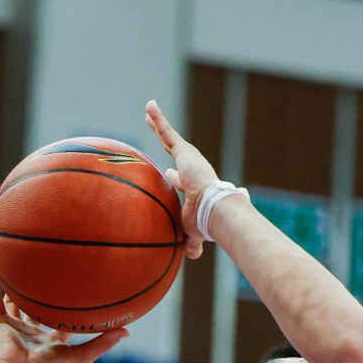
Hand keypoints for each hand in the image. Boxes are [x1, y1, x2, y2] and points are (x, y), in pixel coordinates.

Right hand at [0, 273, 126, 362]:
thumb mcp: (82, 356)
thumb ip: (103, 343)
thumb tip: (128, 331)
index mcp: (50, 340)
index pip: (59, 321)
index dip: (65, 307)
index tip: (74, 289)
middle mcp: (32, 332)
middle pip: (35, 310)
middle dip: (39, 294)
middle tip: (46, 272)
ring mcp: (14, 328)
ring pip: (13, 303)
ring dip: (13, 288)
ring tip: (17, 266)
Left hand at [144, 100, 218, 259]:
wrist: (214, 210)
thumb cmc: (206, 225)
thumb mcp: (193, 233)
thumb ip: (191, 243)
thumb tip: (192, 256)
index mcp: (194, 188)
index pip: (182, 181)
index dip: (175, 178)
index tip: (169, 174)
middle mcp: (192, 170)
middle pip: (175, 154)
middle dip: (166, 144)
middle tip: (157, 135)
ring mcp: (188, 159)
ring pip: (169, 138)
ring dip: (159, 125)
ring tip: (149, 112)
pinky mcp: (184, 151)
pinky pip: (167, 132)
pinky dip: (158, 119)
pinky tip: (148, 106)